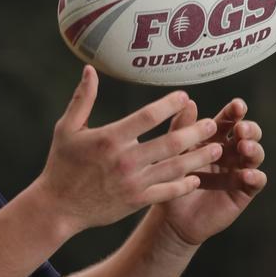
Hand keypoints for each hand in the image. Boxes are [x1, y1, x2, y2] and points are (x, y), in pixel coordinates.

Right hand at [38, 66, 222, 236]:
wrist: (58, 207)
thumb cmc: (61, 165)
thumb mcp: (66, 129)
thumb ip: (82, 99)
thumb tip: (90, 70)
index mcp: (109, 139)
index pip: (147, 117)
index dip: (170, 105)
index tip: (185, 97)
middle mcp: (125, 161)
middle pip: (170, 143)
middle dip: (196, 132)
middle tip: (213, 123)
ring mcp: (132, 183)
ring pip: (175, 168)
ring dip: (199, 157)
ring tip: (217, 149)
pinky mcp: (135, 201)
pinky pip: (167, 192)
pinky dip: (184, 185)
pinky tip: (197, 177)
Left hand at [155, 96, 266, 246]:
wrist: (170, 217)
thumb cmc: (170, 182)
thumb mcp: (173, 154)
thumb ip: (181, 130)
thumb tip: (190, 102)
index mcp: (212, 138)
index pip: (228, 120)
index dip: (235, 112)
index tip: (237, 106)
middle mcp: (229, 152)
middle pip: (248, 134)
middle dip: (248, 129)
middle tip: (241, 129)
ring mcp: (238, 170)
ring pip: (255, 154)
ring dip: (253, 148)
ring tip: (245, 147)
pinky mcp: (243, 191)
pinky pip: (255, 181)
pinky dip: (254, 176)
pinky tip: (247, 174)